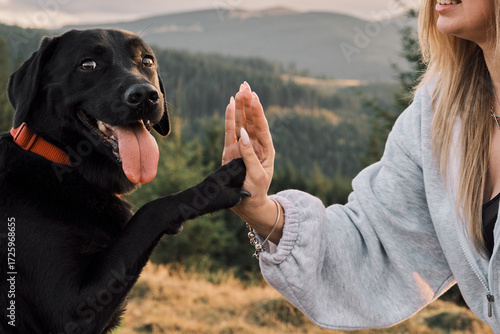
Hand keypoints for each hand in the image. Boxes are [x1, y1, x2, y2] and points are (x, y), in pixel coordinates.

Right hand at [222, 82, 281, 242]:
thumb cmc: (255, 191)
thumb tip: (242, 135)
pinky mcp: (231, 152)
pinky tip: (230, 106)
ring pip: (241, 123)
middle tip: (245, 85)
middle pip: (252, 120)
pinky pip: (230, 132)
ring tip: (240, 90)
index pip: (262, 127)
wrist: (247, 205)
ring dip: (241, 107)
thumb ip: (249, 155)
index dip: (257, 111)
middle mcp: (255, 145)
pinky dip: (230, 119)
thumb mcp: (256, 175)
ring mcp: (243, 147)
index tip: (254, 96)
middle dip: (249, 103)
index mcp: (266, 150)